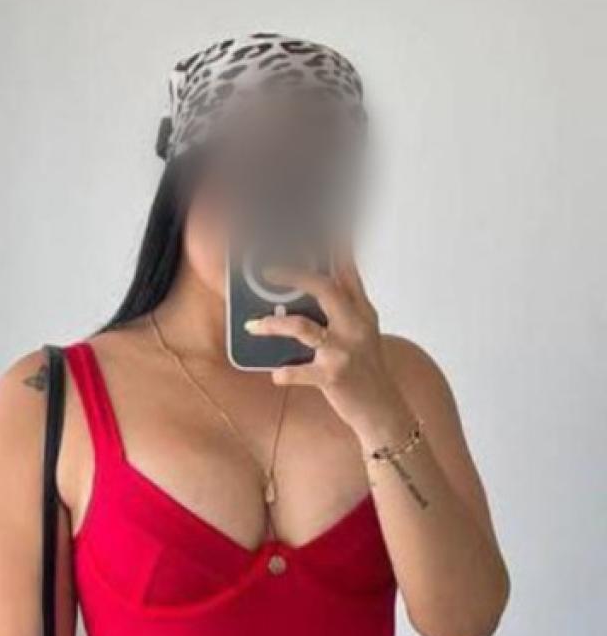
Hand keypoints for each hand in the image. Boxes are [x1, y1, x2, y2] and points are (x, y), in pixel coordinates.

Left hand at [243, 248, 413, 449]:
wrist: (382, 410)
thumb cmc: (365, 370)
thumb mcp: (360, 333)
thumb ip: (341, 310)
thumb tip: (308, 291)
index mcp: (361, 311)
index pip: (347, 271)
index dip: (335, 246)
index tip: (325, 225)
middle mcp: (356, 325)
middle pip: (324, 289)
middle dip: (294, 276)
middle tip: (268, 272)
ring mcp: (345, 351)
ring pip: (303, 328)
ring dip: (273, 325)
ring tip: (252, 326)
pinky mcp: (334, 376)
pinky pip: (298, 372)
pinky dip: (284, 373)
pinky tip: (276, 374)